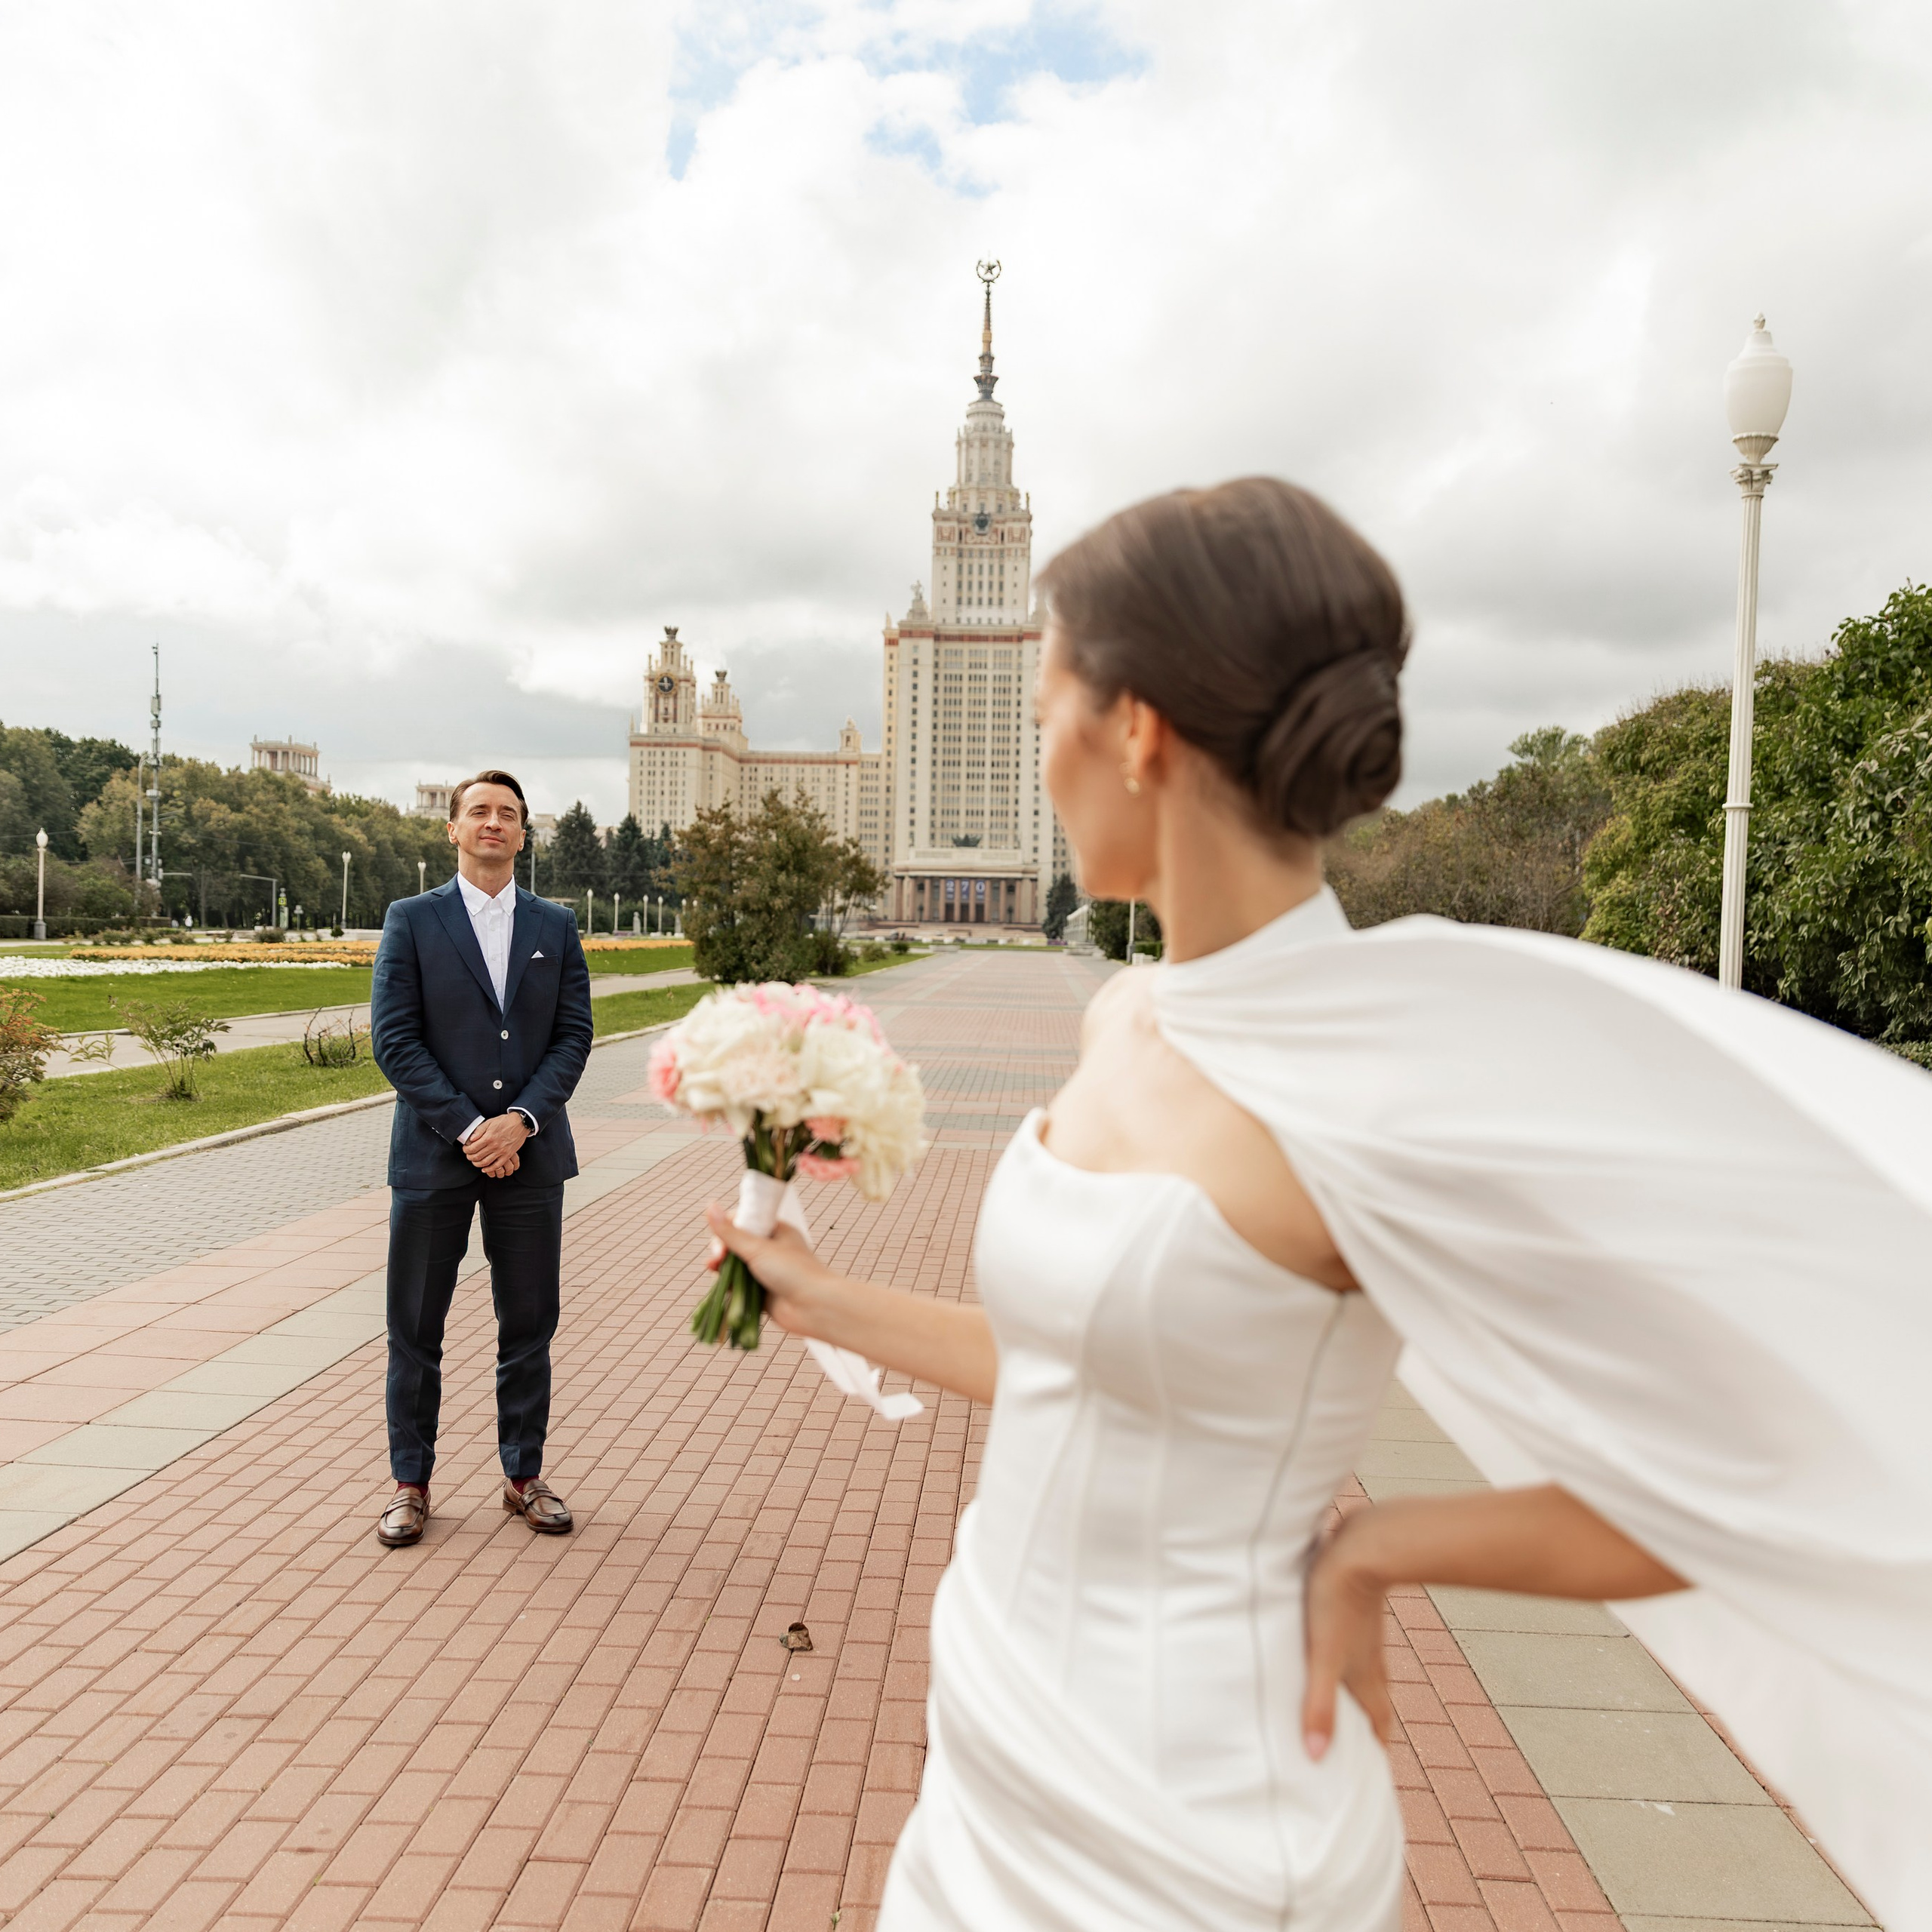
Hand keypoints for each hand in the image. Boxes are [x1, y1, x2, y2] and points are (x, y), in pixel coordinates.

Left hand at [466, 1112, 528, 1179]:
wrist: (520, 1123)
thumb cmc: (504, 1121)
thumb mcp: (489, 1122)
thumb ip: (479, 1131)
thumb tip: (471, 1139)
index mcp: (488, 1137)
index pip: (473, 1148)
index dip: (466, 1150)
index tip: (465, 1149)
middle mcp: (494, 1145)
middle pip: (477, 1156)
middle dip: (470, 1157)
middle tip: (468, 1156)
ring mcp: (501, 1151)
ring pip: (485, 1162)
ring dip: (477, 1164)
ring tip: (475, 1162)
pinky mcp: (508, 1155)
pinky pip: (497, 1165)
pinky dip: (489, 1169)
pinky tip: (485, 1169)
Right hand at [703, 1204, 838, 1337]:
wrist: (814, 1307)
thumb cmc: (793, 1272)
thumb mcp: (758, 1248)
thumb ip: (731, 1232)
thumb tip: (710, 1206)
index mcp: (776, 1231)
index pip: (744, 1221)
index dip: (728, 1227)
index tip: (721, 1237)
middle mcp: (771, 1249)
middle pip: (737, 1243)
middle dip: (723, 1248)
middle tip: (719, 1257)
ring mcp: (765, 1271)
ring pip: (736, 1265)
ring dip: (722, 1265)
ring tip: (713, 1268)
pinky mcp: (761, 1292)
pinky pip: (739, 1285)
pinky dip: (729, 1283)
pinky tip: (720, 1283)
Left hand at [1302, 1510, 1393, 1761]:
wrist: (1363, 1545)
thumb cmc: (1337, 1600)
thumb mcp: (1322, 1656)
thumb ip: (1318, 1705)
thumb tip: (1316, 1757)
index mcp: (1364, 1676)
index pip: (1377, 1725)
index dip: (1376, 1749)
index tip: (1373, 1775)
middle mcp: (1370, 1659)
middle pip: (1375, 1701)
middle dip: (1368, 1725)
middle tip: (1360, 1745)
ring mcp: (1366, 1633)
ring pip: (1366, 1671)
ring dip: (1357, 1691)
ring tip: (1344, 1703)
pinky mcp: (1357, 1607)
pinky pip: (1357, 1643)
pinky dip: (1349, 1658)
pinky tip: (1334, 1648)